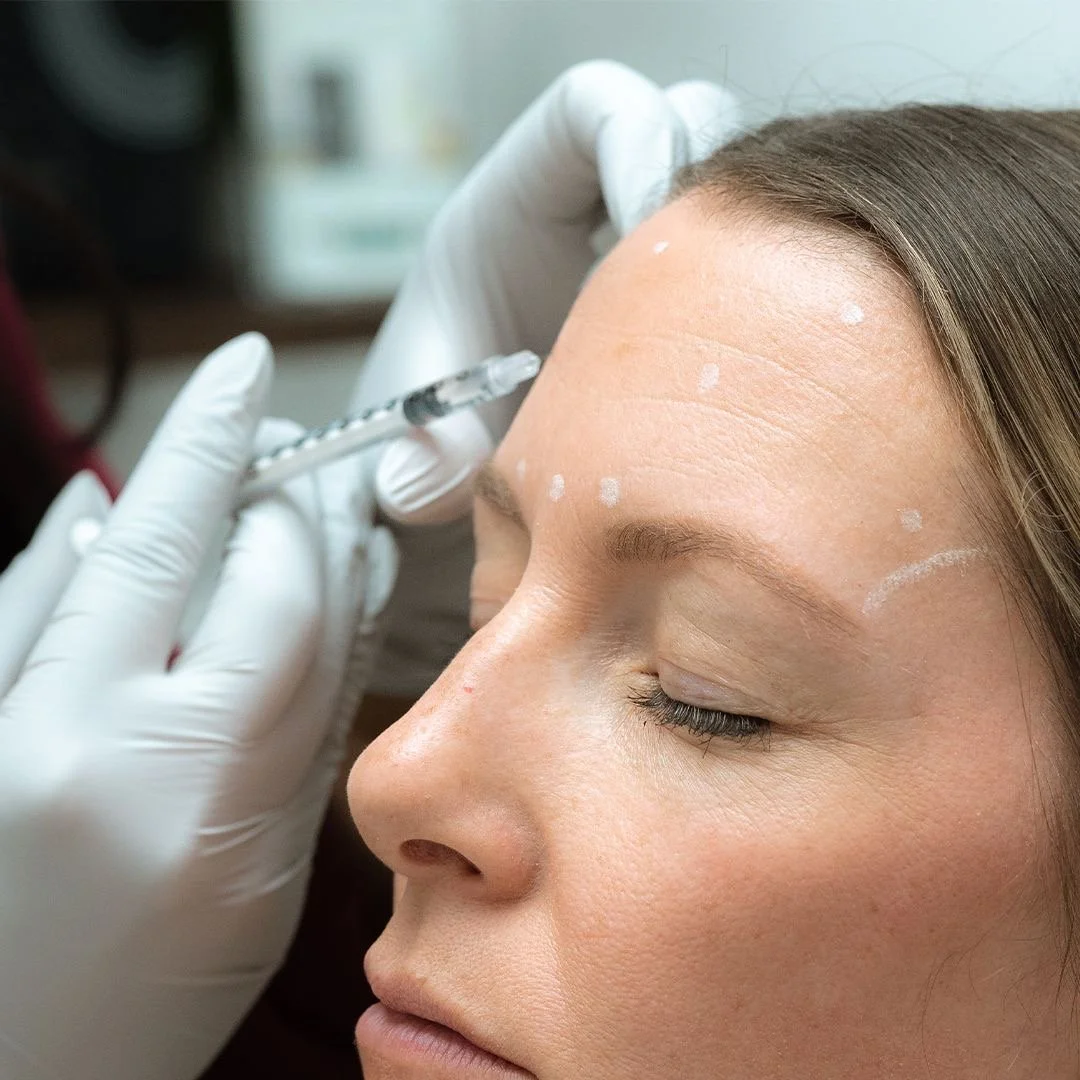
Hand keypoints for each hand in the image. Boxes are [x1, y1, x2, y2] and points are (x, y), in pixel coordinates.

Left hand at [0, 334, 395, 1079]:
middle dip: (232, 457)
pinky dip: (56, 549)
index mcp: (200, 791)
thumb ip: (297, 738)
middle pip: (177, 548)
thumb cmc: (147, 1005)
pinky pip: (10, 606)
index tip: (328, 486)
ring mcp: (1, 729)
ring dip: (155, 486)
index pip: (281, 604)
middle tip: (263, 399)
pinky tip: (85, 509)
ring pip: (89, 561)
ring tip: (205, 436)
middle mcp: (88, 740)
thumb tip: (323, 608)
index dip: (309, 527)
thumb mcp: (263, 884)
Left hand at [350, 61, 738, 695]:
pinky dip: (768, 296)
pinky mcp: (686, 294)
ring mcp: (642, 250)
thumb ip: (413, 463)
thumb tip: (428, 482)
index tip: (653, 225)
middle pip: (686, 124)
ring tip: (740, 339)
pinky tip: (747, 370)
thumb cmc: (430, 430)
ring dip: (757, 248)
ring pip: (736, 195)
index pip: (590, 107)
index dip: (638, 136)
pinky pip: (751, 261)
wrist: (467, 467)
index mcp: (511, 206)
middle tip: (720, 291)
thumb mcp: (415, 444)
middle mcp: (586, 210)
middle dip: (720, 191)